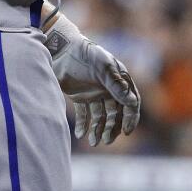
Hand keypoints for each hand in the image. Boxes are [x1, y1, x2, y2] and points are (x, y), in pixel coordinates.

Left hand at [47, 14, 140, 146]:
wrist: (60, 49)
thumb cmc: (84, 54)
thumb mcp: (102, 67)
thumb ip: (116, 85)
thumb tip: (132, 102)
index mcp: (119, 80)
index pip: (130, 102)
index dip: (130, 117)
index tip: (127, 131)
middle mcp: (109, 88)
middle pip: (115, 113)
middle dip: (113, 128)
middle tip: (106, 141)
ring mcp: (94, 93)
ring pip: (100, 116)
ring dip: (98, 129)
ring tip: (93, 141)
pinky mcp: (80, 96)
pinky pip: (84, 114)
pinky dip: (83, 124)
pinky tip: (80, 134)